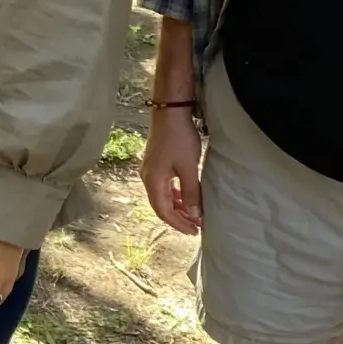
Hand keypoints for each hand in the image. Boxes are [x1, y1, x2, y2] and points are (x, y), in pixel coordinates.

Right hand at [142, 107, 203, 232]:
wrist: (170, 112)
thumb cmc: (179, 138)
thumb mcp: (189, 168)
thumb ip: (191, 193)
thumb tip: (194, 216)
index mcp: (153, 181)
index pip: (164, 211)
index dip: (179, 224)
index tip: (195, 231)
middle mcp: (147, 178)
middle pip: (160, 206)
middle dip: (177, 218)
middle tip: (195, 226)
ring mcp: (150, 170)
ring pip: (162, 197)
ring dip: (176, 207)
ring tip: (192, 214)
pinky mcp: (155, 163)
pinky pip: (163, 187)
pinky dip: (174, 195)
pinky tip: (184, 196)